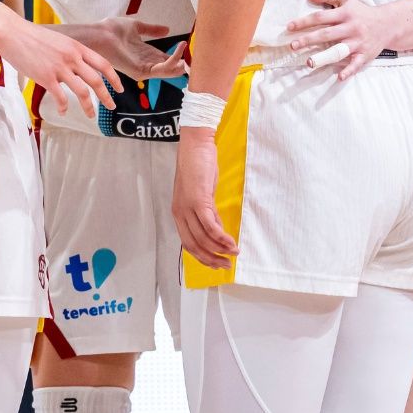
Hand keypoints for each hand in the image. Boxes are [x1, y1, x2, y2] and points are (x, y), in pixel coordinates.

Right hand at [0, 17, 120, 118]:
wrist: (14, 33)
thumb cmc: (33, 37)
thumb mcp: (60, 40)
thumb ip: (71, 53)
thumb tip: (77, 67)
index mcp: (77, 47)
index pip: (103, 64)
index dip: (114, 78)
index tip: (120, 88)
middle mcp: (72, 58)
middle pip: (96, 80)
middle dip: (106, 96)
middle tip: (111, 106)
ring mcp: (60, 68)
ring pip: (82, 92)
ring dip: (89, 106)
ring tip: (91, 115)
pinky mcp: (46, 78)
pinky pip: (60, 97)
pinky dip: (64, 107)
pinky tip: (63, 111)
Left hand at [70, 18, 187, 80]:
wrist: (101, 34)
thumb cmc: (112, 30)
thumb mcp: (137, 27)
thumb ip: (153, 30)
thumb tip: (167, 29)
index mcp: (146, 54)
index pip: (167, 58)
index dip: (180, 55)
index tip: (193, 50)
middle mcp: (146, 63)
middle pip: (171, 68)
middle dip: (185, 63)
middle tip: (199, 56)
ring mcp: (144, 69)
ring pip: (169, 71)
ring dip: (182, 62)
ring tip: (190, 53)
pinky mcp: (141, 71)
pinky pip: (163, 69)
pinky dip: (174, 61)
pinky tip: (181, 50)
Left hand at [172, 128, 235, 267]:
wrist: (195, 146)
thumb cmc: (198, 167)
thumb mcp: (203, 194)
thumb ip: (208, 213)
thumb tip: (218, 231)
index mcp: (179, 213)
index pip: (188, 243)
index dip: (202, 256)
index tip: (216, 263)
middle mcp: (180, 213)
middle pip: (194, 246)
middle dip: (211, 259)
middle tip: (225, 266)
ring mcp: (188, 208)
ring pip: (203, 238)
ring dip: (220, 250)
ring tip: (234, 254)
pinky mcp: (198, 201)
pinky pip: (210, 226)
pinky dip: (221, 238)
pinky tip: (231, 243)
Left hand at [284, 0, 396, 79]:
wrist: (388, 23)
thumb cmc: (362, 11)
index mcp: (345, 14)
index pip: (321, 17)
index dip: (305, 22)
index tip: (290, 27)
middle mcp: (351, 28)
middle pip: (327, 34)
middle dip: (309, 40)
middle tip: (292, 46)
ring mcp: (358, 42)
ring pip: (339, 50)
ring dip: (324, 57)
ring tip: (309, 62)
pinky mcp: (365, 54)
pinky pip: (356, 64)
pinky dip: (349, 71)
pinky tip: (339, 77)